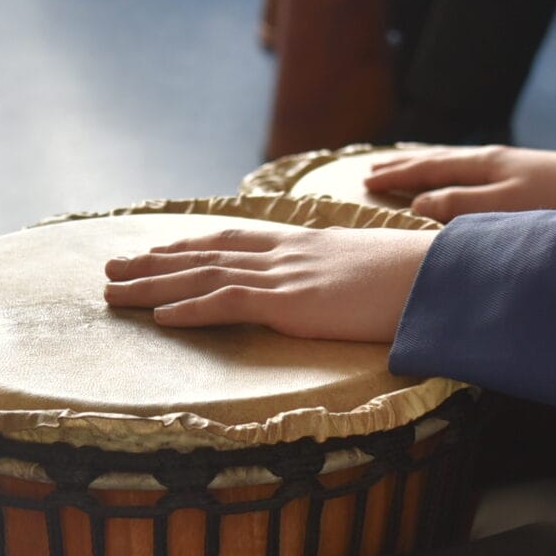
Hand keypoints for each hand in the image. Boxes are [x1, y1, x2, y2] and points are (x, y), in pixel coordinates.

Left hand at [103, 223, 434, 343]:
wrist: (444, 275)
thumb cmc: (420, 278)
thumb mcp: (370, 271)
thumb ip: (344, 278)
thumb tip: (342, 292)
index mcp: (304, 244)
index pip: (233, 238)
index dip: (190, 243)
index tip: (157, 248)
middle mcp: (286, 253)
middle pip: (204, 253)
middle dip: (154, 261)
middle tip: (111, 267)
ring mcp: (287, 275)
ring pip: (203, 275)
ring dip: (152, 284)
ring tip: (113, 290)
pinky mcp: (293, 302)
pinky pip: (229, 302)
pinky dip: (190, 308)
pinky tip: (159, 317)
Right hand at [364, 145, 555, 222]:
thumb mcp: (502, 206)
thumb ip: (457, 204)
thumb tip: (417, 203)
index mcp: (480, 165)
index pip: (426, 170)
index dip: (395, 177)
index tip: (366, 182)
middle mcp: (489, 159)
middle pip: (435, 160)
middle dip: (402, 166)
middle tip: (371, 170)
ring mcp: (506, 163)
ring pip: (452, 161)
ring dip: (423, 164)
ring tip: (403, 164)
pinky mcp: (522, 172)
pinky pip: (469, 165)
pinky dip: (449, 167)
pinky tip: (455, 172)